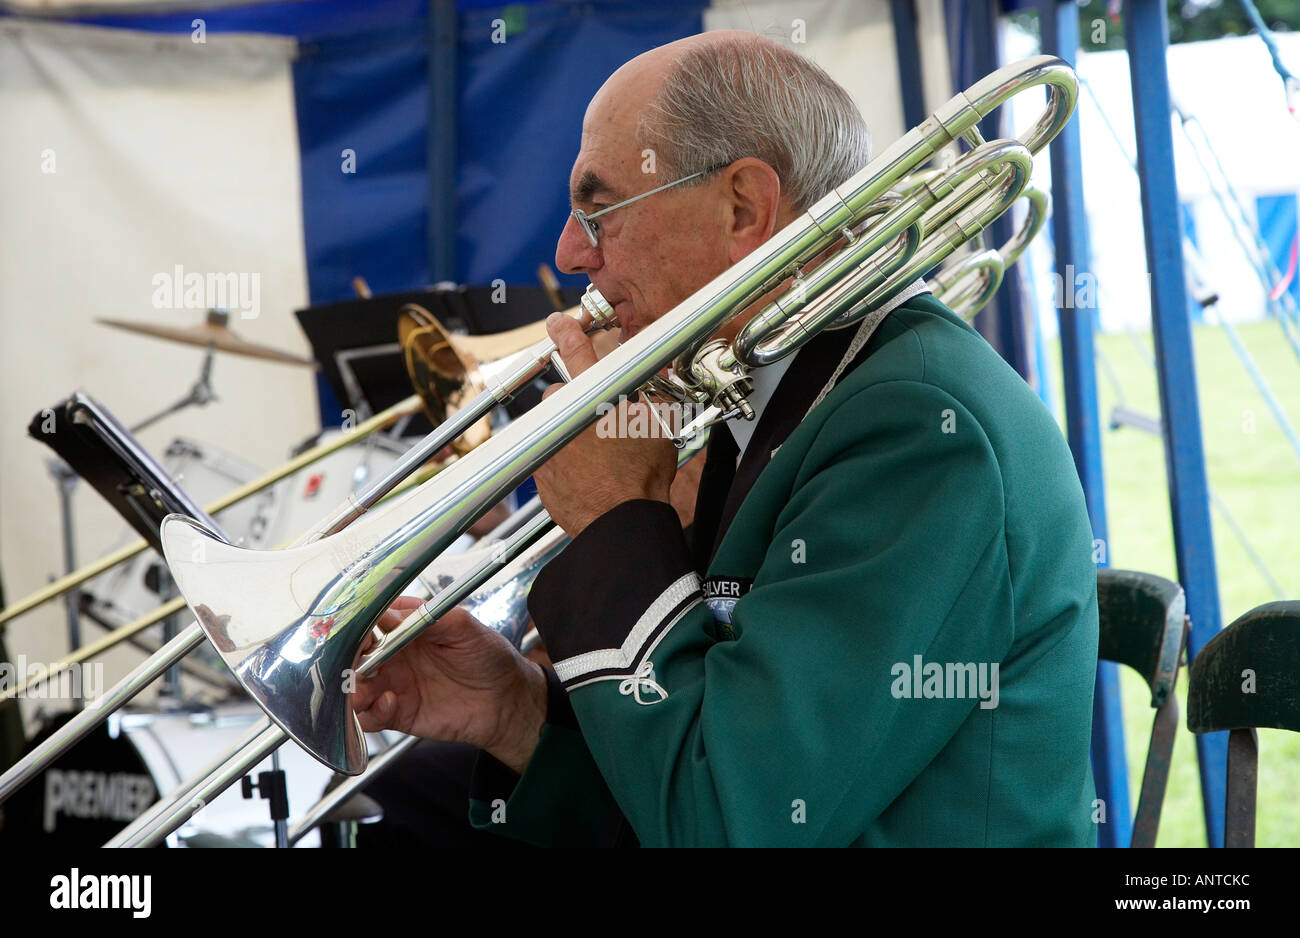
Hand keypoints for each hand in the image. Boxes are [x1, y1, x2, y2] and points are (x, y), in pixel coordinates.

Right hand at [352, 596, 547, 773]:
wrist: (507, 699)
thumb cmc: (489, 657)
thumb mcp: (463, 626)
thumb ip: (425, 618)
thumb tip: (388, 611)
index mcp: (407, 628)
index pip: (371, 621)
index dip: (359, 625)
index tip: (358, 630)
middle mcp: (396, 655)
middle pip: (355, 654)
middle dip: (348, 658)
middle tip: (354, 662)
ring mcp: (394, 684)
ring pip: (355, 687)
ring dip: (352, 689)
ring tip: (363, 691)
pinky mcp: (399, 713)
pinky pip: (371, 716)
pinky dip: (371, 712)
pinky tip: (389, 703)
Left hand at [533, 313, 677, 535]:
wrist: (623, 522)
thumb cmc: (642, 478)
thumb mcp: (657, 425)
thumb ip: (647, 397)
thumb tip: (648, 385)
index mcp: (595, 397)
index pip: (577, 352)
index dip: (567, 333)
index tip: (558, 324)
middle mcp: (564, 415)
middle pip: (563, 395)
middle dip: (578, 405)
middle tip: (602, 427)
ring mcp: (547, 443)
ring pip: (553, 426)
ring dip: (568, 433)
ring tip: (595, 458)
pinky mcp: (539, 470)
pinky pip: (547, 455)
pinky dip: (561, 461)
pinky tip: (584, 475)